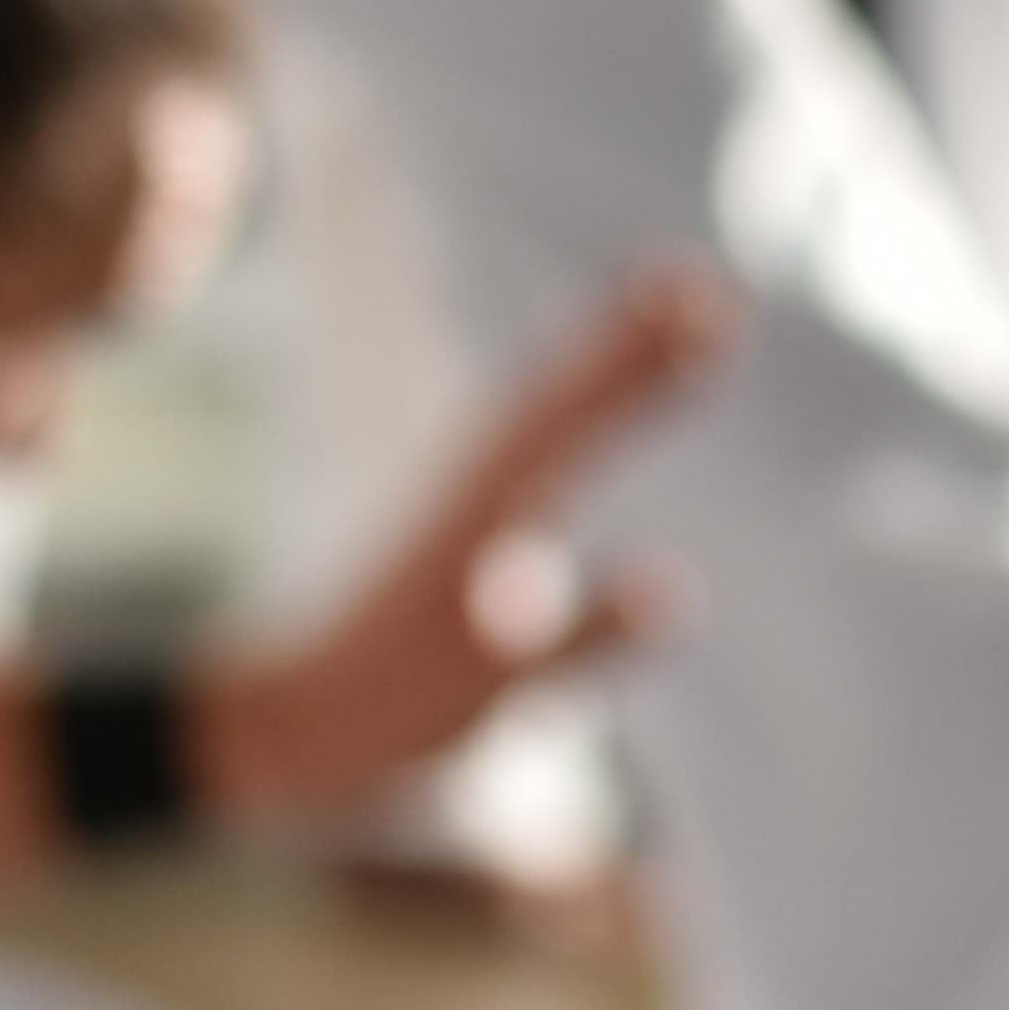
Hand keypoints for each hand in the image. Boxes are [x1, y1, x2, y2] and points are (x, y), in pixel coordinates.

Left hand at [189, 265, 730, 827]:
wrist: (292, 721)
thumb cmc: (389, 714)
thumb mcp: (489, 690)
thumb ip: (578, 641)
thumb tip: (669, 591)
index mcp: (488, 511)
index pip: (582, 416)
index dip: (645, 367)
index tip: (716, 318)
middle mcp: (478, 486)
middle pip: (568, 393)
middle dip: (638, 339)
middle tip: (714, 288)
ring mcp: (472, 499)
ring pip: (552, 404)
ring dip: (611, 354)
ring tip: (677, 304)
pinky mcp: (469, 523)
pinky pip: (540, 438)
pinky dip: (583, 401)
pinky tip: (608, 394)